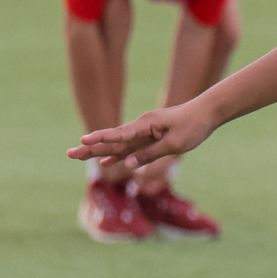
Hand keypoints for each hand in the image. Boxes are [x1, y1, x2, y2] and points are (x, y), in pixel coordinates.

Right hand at [69, 101, 216, 167]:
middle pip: (112, 140)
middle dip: (90, 148)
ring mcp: (144, 132)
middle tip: (69, 154)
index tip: (83, 142)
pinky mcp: (150, 137)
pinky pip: (129, 148)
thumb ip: (150, 153)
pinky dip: (117, 155)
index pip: (119, 134)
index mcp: (146, 125)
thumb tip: (128, 164)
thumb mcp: (174, 144)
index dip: (100, 140)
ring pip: (117, 145)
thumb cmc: (193, 127)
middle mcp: (141, 127)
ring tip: (78, 157)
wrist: (207, 113)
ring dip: (98, 152)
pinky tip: (105, 162)